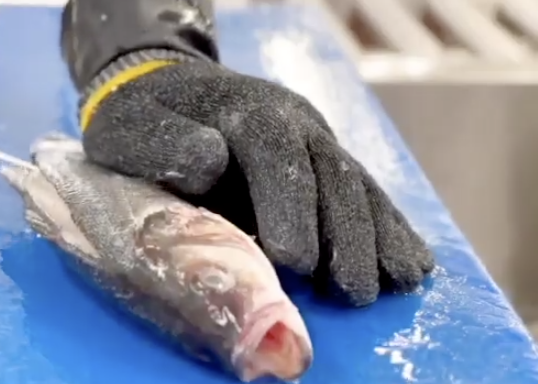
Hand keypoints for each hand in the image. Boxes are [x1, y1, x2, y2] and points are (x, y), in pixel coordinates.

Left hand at [79, 54, 434, 305]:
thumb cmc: (142, 119)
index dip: (290, 207)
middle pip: (329, 173)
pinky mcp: (324, 158)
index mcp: (242, 110)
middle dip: (345, 236)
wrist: (166, 86)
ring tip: (393, 283)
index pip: (275, 153)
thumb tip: (212, 162)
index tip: (294, 261)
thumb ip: (165, 143)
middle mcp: (290, 119)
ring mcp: (314, 137)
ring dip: (376, 237)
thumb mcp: (132, 126)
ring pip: (356, 184)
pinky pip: (365, 190)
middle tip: (352, 292)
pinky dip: (390, 227)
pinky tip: (410, 261)